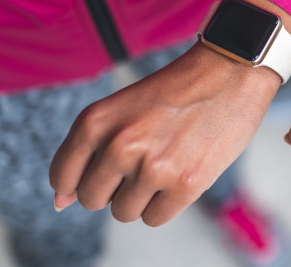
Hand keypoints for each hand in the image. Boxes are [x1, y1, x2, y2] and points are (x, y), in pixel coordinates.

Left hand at [49, 42, 279, 226]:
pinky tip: (180, 175)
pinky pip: (154, 219)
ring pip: (124, 212)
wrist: (230, 71)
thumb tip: (60, 204)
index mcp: (95, 122)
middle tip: (143, 160)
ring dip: (141, 197)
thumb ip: (87, 152)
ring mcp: (153, 167)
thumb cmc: (176, 89)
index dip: (80, 179)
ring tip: (164, 165)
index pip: (62, 178)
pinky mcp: (185, 185)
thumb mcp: (122, 108)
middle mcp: (119, 145)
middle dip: (113, 188)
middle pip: (92, 199)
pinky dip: (164, 204)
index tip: (104, 168)